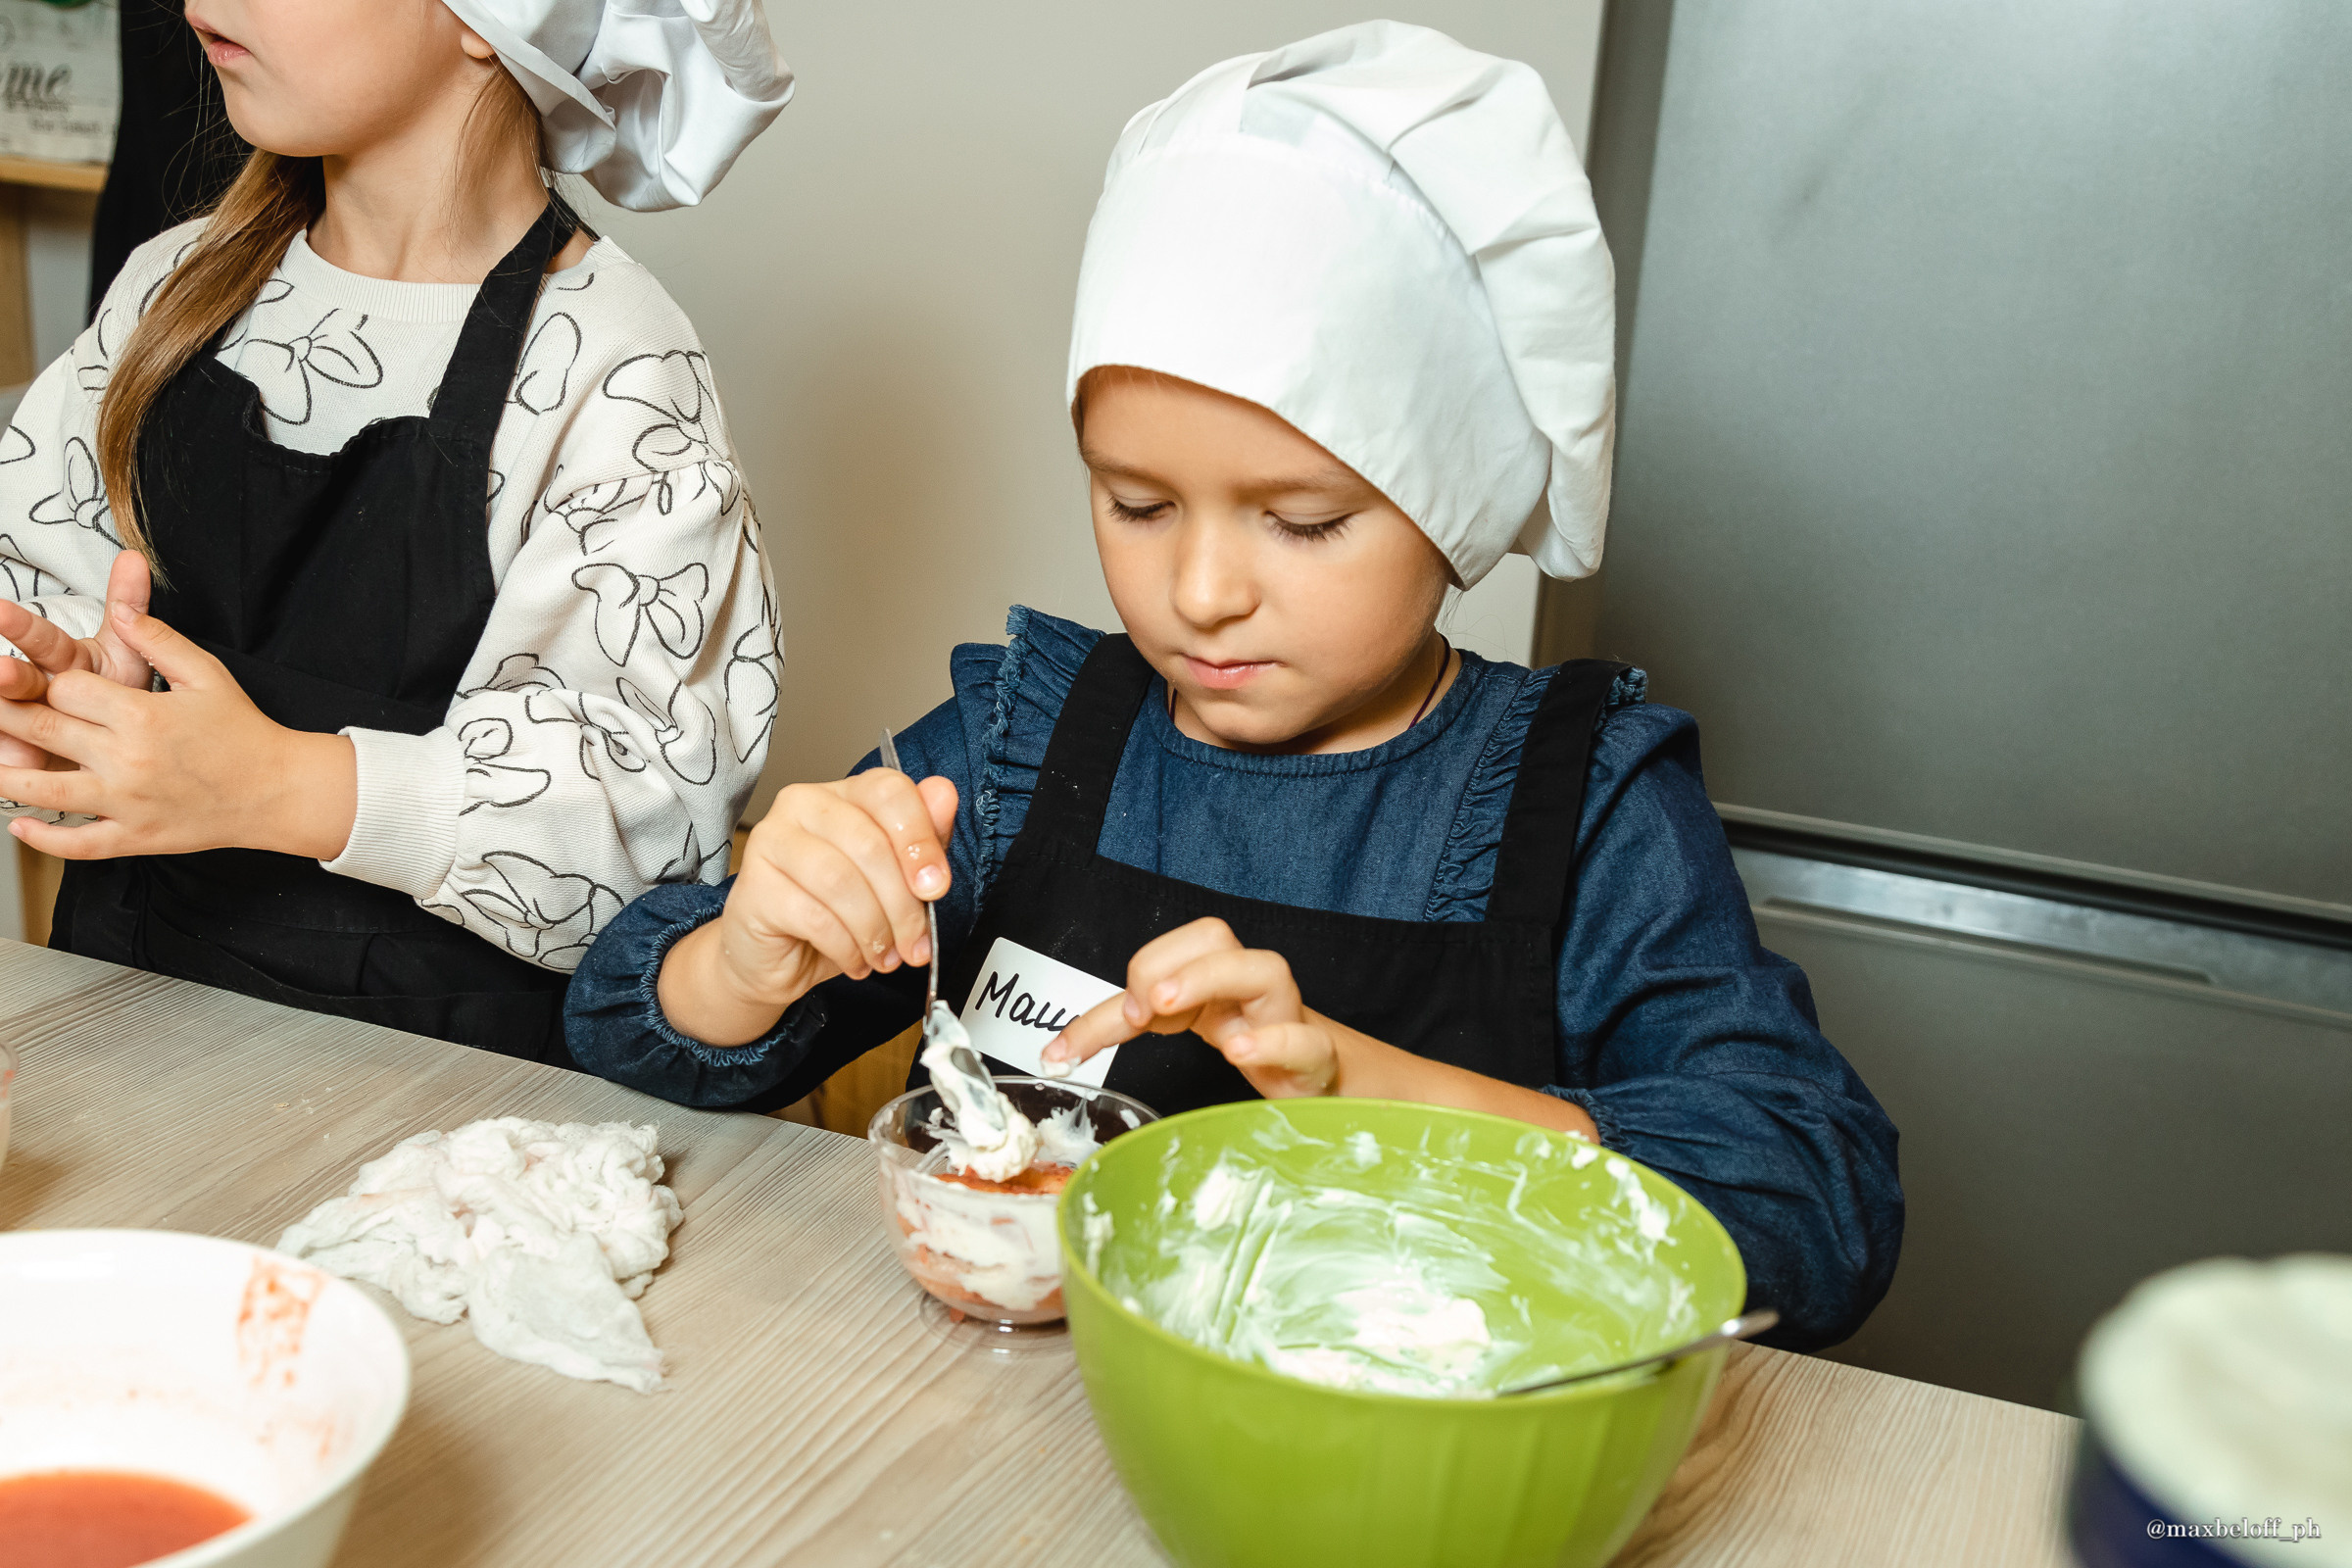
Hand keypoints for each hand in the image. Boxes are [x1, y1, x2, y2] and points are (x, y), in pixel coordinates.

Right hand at [0, 550, 155, 769]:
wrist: (127, 739)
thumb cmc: (124, 690)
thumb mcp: (128, 649)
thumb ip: (127, 604)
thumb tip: (133, 556)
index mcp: (62, 658)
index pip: (39, 638)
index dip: (19, 625)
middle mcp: (37, 687)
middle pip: (17, 680)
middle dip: (7, 676)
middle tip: (2, 670)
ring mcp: (28, 724)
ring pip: (9, 719)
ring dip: (4, 718)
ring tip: (8, 729)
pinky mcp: (25, 758)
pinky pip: (12, 760)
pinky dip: (10, 761)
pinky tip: (11, 764)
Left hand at [0, 597, 356, 860]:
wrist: (278, 789)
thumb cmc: (243, 731)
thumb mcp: (206, 674)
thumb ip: (157, 639)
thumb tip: (120, 609)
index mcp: (141, 714)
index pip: (65, 689)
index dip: (48, 681)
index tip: (47, 681)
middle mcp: (126, 758)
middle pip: (41, 730)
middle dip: (5, 714)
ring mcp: (126, 801)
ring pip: (42, 790)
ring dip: (5, 776)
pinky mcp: (134, 835)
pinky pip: (78, 842)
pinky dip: (44, 838)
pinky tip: (21, 825)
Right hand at [657, 769, 957, 1046]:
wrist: (774, 959)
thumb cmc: (834, 913)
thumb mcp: (892, 880)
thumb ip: (922, 838)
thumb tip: (944, 796)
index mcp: (844, 793)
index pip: (888, 792)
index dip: (920, 840)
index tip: (936, 887)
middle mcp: (803, 805)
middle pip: (870, 844)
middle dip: (903, 905)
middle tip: (915, 943)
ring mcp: (772, 841)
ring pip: (842, 882)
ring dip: (876, 930)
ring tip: (885, 956)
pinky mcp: (754, 885)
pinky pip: (815, 917)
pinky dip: (846, 947)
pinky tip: (855, 960)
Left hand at [1043, 915, 1602, 1138]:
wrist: (1347, 1097)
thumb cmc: (1263, 1062)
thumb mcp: (1197, 1039)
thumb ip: (1144, 1027)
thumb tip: (1058, 1045)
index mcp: (1211, 986)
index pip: (1155, 965)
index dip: (1099, 1006)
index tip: (1056, 1052)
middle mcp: (1250, 991)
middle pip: (1217, 936)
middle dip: (1167, 961)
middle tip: (1134, 1005)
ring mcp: (1288, 1020)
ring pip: (1265, 969)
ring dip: (1210, 979)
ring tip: (1166, 1005)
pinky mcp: (1319, 1061)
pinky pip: (1306, 1041)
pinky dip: (1274, 1041)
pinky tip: (1243, 1054)